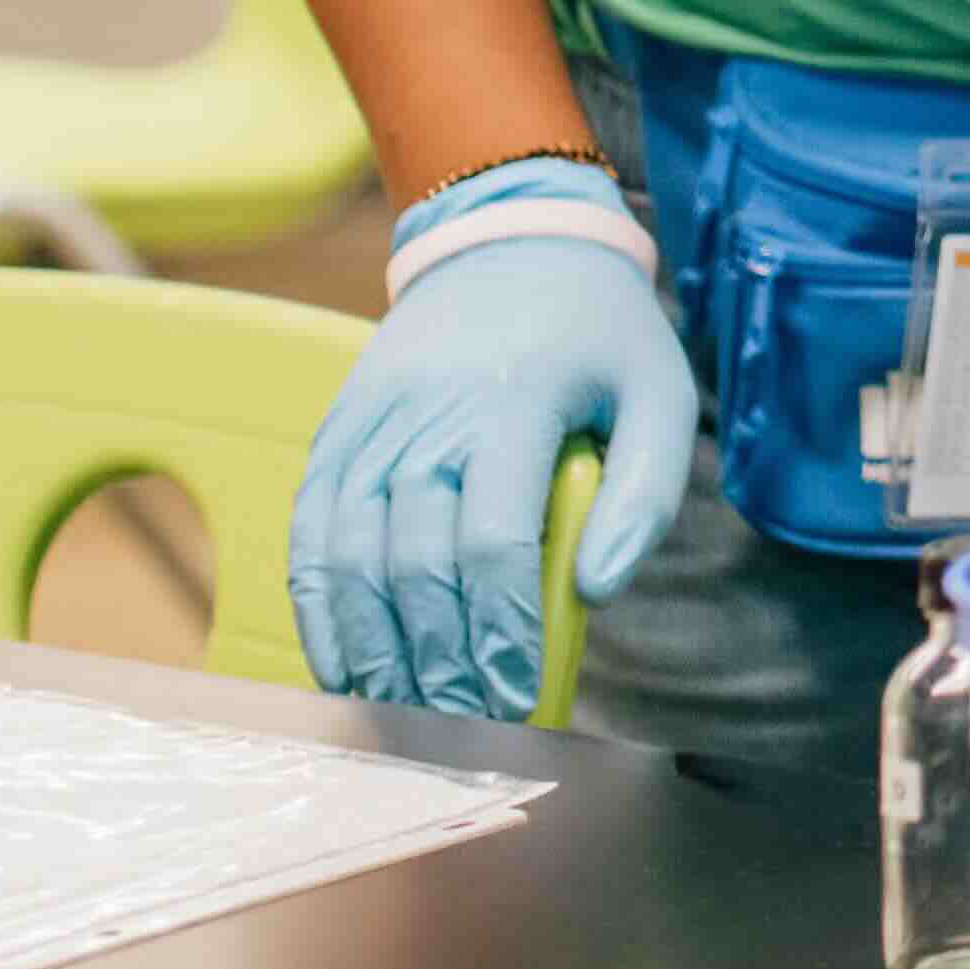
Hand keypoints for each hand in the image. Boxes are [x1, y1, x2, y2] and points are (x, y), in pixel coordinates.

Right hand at [289, 216, 695, 718]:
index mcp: (512, 403)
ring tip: (408, 716)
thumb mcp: (659, 390)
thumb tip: (598, 592)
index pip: (493, 539)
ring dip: (374, 649)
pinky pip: (310, 532)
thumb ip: (646, 492)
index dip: (500, 629)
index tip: (517, 697)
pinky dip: (319, 608)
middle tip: (465, 730)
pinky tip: (344, 666)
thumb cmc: (599, 333)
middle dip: (439, 660)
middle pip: (414, 562)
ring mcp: (370, 424)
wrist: (507, 238)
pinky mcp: (336, 432)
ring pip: (350, 557)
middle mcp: (427, 415)